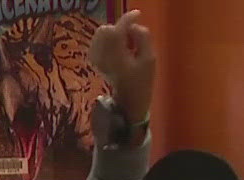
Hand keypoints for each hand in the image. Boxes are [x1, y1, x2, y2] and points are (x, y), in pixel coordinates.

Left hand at [90, 9, 154, 123]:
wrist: (129, 100)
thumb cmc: (142, 81)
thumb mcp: (150, 59)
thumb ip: (143, 38)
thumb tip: (134, 27)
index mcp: (117, 56)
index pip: (119, 29)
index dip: (128, 18)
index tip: (137, 14)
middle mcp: (103, 55)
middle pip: (106, 29)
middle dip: (119, 29)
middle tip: (131, 40)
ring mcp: (96, 58)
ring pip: (100, 34)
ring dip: (113, 34)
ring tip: (124, 46)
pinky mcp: (94, 61)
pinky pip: (97, 42)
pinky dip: (106, 41)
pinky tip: (115, 50)